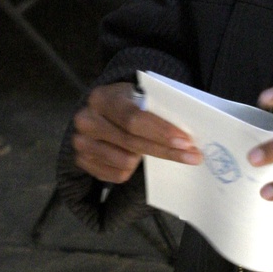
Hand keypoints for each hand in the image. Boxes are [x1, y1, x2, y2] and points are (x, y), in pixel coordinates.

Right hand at [72, 81, 201, 183]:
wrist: (102, 111)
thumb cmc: (128, 103)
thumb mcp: (138, 96)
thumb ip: (155, 109)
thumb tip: (185, 133)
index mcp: (101, 98)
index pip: (133, 118)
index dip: (160, 131)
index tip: (186, 141)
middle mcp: (86, 120)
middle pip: (131, 142)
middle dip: (165, 151)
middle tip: (192, 156)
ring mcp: (80, 142)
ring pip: (125, 162)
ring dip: (142, 159)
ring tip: (146, 148)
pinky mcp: (81, 161)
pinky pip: (116, 175)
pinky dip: (130, 169)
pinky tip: (133, 157)